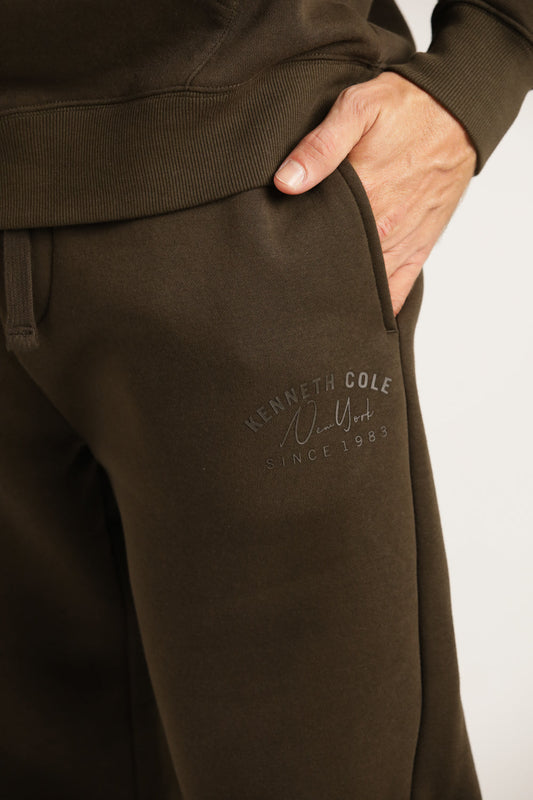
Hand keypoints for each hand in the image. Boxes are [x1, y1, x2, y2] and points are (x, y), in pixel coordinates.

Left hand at [273, 72, 476, 316]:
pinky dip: (378, 306)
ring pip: (366, 286)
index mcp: (366, 196)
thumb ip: (320, 146)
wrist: (460, 111)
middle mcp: (385, 228)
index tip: (274, 257)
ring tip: (313, 303)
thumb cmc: (407, 108)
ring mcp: (404, 242)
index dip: (293, 250)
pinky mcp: (420, 248)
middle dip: (313, 276)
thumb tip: (286, 182)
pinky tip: (356, 313)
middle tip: (287, 283)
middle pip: (338, 267)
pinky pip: (399, 291)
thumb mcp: (358, 108)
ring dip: (342, 294)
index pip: (318, 239)